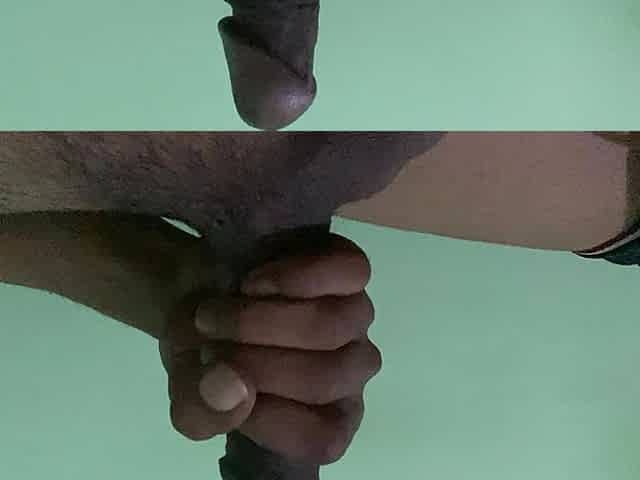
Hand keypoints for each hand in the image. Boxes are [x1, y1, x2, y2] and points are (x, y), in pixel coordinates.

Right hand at [159, 233, 380, 464]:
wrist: (201, 289)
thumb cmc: (207, 350)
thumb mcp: (187, 391)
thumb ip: (200, 410)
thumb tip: (230, 388)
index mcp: (324, 417)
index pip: (320, 439)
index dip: (265, 418)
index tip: (219, 387)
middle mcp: (349, 371)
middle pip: (322, 378)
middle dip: (250, 361)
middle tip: (206, 342)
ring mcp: (355, 318)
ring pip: (330, 326)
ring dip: (259, 319)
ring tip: (215, 311)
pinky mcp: (352, 269)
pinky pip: (349, 273)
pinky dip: (297, 276)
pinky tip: (256, 282)